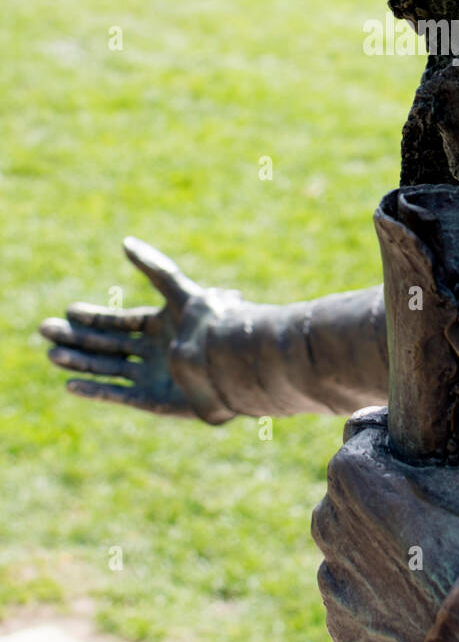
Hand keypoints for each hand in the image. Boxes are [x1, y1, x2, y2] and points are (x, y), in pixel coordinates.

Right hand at [39, 238, 232, 420]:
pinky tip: (70, 384)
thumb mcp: (179, 290)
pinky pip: (118, 394)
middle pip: (108, 344)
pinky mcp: (154, 400)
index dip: (94, 316)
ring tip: (52, 354)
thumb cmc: (209, 324)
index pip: (120, 321)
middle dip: (77, 338)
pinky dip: (94, 390)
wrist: (230, 363)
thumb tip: (125, 241)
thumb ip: (153, 267)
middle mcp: (155, 351)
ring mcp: (154, 376)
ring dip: (79, 362)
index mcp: (162, 326)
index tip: (68, 311)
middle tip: (45, 330)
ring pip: (108, 368)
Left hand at [311, 394, 458, 641]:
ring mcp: (334, 584)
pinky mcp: (345, 632)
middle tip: (445, 503)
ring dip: (383, 539)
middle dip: (390, 488)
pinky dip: (383, 588)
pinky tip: (427, 590)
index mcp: (353, 473)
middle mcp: (328, 524)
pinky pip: (357, 593)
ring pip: (353, 541)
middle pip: (354, 488)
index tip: (435, 452)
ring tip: (439, 552)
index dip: (401, 438)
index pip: (361, 432)